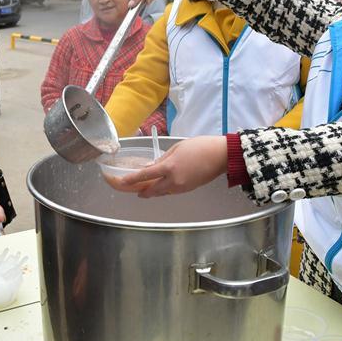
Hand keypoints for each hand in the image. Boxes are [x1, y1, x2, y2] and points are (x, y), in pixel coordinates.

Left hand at [109, 136, 227, 197]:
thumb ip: (162, 159)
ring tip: (144, 187)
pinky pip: (170, 192)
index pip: (145, 176)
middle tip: (132, 189)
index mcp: (169, 167)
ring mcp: (181, 188)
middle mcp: (173, 181)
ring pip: (161, 193)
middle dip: (141, 191)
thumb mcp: (177, 148)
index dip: (131, 180)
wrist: (220, 156)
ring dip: (151, 191)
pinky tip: (160, 185)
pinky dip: (162, 189)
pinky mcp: (187, 190)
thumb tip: (151, 168)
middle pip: (151, 191)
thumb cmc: (200, 147)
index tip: (121, 182)